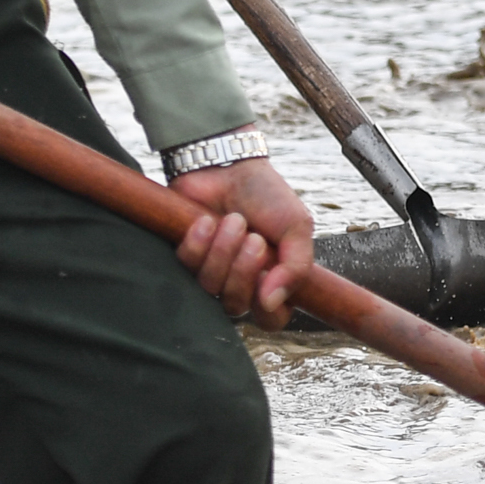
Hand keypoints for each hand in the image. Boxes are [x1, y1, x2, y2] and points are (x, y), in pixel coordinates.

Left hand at [172, 156, 315, 327]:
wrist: (231, 164)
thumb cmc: (266, 196)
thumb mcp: (297, 226)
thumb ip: (297, 267)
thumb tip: (272, 302)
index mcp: (271, 281)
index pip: (270, 319)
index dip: (268, 307)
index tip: (270, 274)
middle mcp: (240, 282)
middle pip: (236, 306)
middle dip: (243, 271)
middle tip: (253, 238)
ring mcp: (211, 270)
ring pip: (210, 287)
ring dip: (222, 252)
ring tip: (233, 220)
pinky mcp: (186, 256)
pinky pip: (186, 267)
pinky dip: (198, 243)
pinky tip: (205, 221)